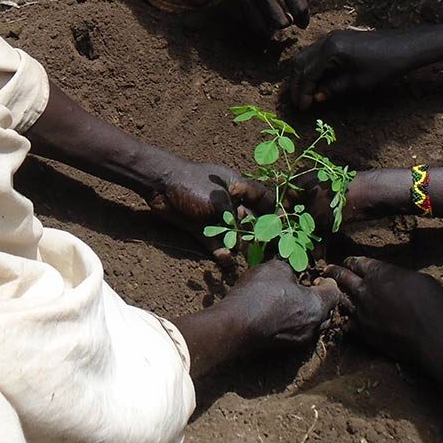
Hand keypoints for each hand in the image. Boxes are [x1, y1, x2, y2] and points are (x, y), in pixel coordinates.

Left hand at [147, 159, 273, 262]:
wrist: (160, 185)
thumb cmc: (192, 184)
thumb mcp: (219, 199)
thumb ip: (233, 218)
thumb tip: (241, 239)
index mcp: (236, 185)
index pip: (261, 197)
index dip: (273, 209)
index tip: (283, 224)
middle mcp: (228, 201)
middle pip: (248, 219)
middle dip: (256, 233)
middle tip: (264, 247)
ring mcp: (213, 215)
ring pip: (231, 234)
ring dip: (237, 245)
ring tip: (242, 255)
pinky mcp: (200, 228)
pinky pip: (214, 242)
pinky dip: (220, 250)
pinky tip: (224, 258)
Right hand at [194, 0, 309, 35]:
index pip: (299, 8)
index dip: (304, 19)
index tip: (303, 22)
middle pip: (280, 23)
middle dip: (286, 23)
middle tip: (287, 19)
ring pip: (260, 27)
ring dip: (268, 26)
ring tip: (270, 19)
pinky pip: (243, 17)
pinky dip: (251, 18)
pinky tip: (254, 9)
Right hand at [223, 259, 341, 349]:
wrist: (236, 323)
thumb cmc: (259, 293)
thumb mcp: (276, 268)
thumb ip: (291, 270)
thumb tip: (292, 276)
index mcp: (317, 305)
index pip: (335, 293)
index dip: (328, 282)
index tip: (319, 277)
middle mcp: (314, 326)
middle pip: (327, 312)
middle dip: (321, 299)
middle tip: (308, 288)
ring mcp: (300, 339)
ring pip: (314, 324)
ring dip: (308, 312)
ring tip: (294, 300)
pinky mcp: (285, 346)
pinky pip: (299, 332)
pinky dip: (296, 321)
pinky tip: (282, 312)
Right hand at [288, 28, 422, 108]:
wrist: (405, 46)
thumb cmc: (385, 66)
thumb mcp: (358, 82)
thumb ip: (333, 89)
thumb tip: (316, 98)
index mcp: (330, 50)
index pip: (307, 73)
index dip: (302, 92)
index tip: (302, 108)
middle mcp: (326, 40)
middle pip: (301, 62)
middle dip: (297, 83)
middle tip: (299, 101)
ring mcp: (332, 37)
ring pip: (307, 56)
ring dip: (303, 74)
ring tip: (305, 93)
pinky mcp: (338, 38)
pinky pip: (316, 52)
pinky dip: (312, 66)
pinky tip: (317, 79)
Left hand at [325, 257, 442, 376]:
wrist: (432, 337)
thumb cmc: (432, 303)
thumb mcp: (417, 278)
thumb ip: (396, 276)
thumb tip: (391, 278)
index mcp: (379, 272)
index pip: (357, 262)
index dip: (352, 261)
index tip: (348, 262)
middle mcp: (365, 289)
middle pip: (343, 277)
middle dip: (334, 272)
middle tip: (327, 270)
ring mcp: (362, 311)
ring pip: (341, 299)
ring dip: (335, 293)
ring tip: (329, 290)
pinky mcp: (363, 332)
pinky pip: (347, 321)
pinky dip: (345, 316)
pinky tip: (344, 315)